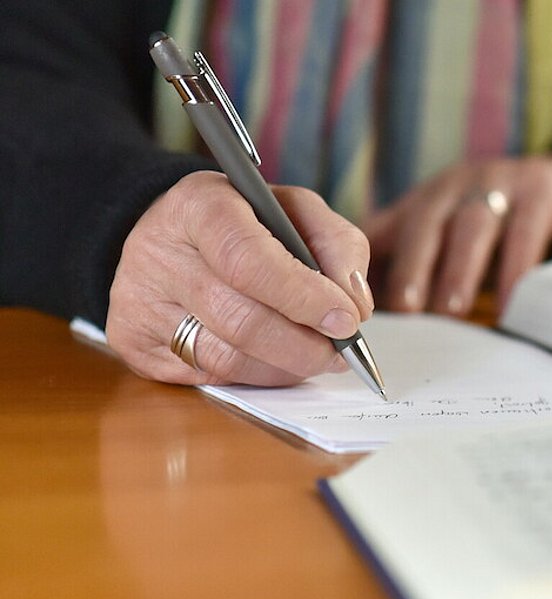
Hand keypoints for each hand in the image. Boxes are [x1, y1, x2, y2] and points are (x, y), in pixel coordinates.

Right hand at [106, 171, 374, 385]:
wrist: (170, 232)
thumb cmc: (246, 221)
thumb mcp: (296, 210)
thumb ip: (337, 245)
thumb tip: (355, 304)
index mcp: (199, 206)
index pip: (249, 261)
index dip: (303, 297)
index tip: (347, 320)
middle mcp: (156, 252)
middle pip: (240, 319)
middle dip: (303, 345)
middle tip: (340, 352)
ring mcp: (138, 300)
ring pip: (225, 358)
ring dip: (284, 366)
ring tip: (316, 357)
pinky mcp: (132, 340)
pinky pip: (207, 376)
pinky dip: (254, 376)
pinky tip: (274, 360)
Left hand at [364, 150, 551, 315]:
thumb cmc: (499, 225)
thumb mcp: (450, 237)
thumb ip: (408, 263)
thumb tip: (365, 313)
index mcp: (424, 201)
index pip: (385, 226)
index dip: (366, 262)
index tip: (358, 306)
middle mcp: (454, 187)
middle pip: (425, 223)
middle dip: (412, 265)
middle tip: (405, 308)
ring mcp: (498, 183)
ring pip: (472, 225)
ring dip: (460, 268)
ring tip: (453, 309)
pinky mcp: (540, 190)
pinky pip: (525, 230)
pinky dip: (516, 267)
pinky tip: (511, 302)